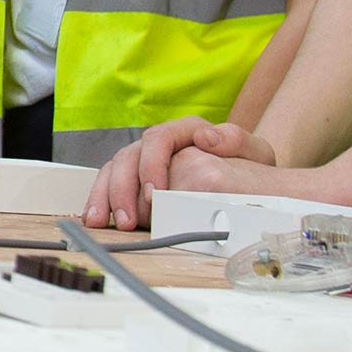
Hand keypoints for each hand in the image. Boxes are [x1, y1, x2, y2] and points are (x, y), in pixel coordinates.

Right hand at [89, 116, 273, 229]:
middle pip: (129, 157)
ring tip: (101, 221)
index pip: (158, 139)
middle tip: (126, 219)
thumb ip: (236, 140)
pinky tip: (96, 218)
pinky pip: (111, 183)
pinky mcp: (136, 177)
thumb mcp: (254, 151)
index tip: (154, 195)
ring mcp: (145, 159)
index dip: (151, 166)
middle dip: (122, 190)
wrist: (250, 179)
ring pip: (114, 170)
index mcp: (185, 130)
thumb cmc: (250, 166)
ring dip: (105, 196)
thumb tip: (207, 138)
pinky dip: (101, 200)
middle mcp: (161, 142)